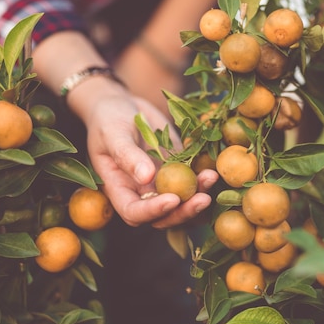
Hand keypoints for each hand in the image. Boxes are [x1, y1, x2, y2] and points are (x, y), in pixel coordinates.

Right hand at [84, 89, 217, 227]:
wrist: (123, 107)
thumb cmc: (108, 120)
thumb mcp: (113, 134)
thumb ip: (127, 155)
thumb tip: (146, 177)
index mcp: (120, 189)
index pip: (135, 212)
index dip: (154, 211)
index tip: (172, 199)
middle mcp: (141, 192)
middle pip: (164, 215)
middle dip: (184, 211)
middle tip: (203, 198)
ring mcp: (161, 182)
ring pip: (183, 201)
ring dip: (199, 194)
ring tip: (211, 177)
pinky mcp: (178, 169)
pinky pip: (193, 180)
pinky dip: (204, 177)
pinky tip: (214, 167)